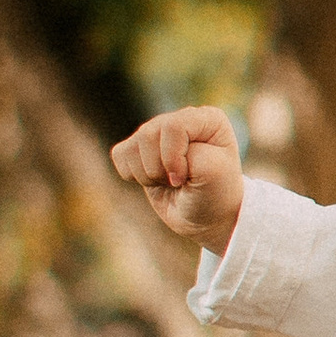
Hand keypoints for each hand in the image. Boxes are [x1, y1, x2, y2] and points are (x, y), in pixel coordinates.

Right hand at [110, 105, 244, 251]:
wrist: (207, 217)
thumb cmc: (215, 194)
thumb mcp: (214, 175)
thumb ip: (192, 155)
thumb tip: (158, 149)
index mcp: (207, 119)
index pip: (173, 126)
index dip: (172, 158)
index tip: (183, 179)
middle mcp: (181, 119)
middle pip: (147, 135)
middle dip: (158, 168)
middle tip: (178, 182)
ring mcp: (158, 131)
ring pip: (132, 147)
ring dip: (148, 175)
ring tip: (170, 183)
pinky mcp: (139, 147)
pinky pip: (120, 155)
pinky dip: (133, 175)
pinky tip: (155, 181)